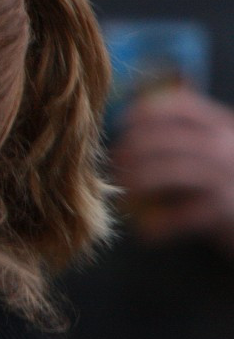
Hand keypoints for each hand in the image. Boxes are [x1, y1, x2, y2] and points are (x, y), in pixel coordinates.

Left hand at [111, 87, 233, 251]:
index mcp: (222, 126)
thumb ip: (189, 133)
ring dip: (138, 181)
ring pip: (168, 172)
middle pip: (166, 139)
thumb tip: (136, 121)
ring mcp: (226, 177)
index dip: (146, 112)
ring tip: (124, 192)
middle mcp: (225, 146)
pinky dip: (160, 224)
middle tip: (116, 163)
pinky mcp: (224, 209)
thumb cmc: (230, 183)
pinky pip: (182, 215)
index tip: (123, 122)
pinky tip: (146, 232)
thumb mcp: (218, 149)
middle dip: (132, 150)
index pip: (181, 107)